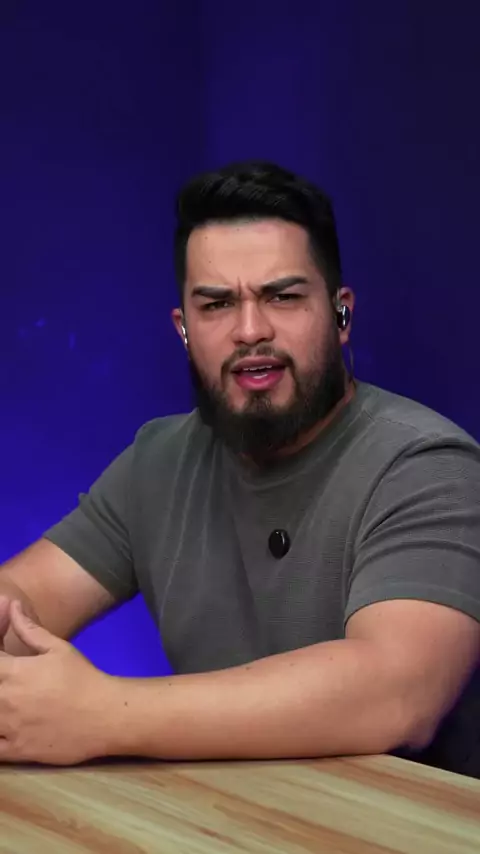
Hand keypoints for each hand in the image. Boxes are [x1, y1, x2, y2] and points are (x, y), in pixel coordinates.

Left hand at [0, 601, 117, 764]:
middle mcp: (5, 700)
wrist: (105, 715)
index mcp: (13, 672)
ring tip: (8, 698)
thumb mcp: (58, 648)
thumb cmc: (83, 677)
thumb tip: (13, 605)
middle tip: (10, 675)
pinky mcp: (17, 751)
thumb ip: (29, 629)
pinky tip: (4, 725)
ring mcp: (8, 728)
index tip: (4, 648)